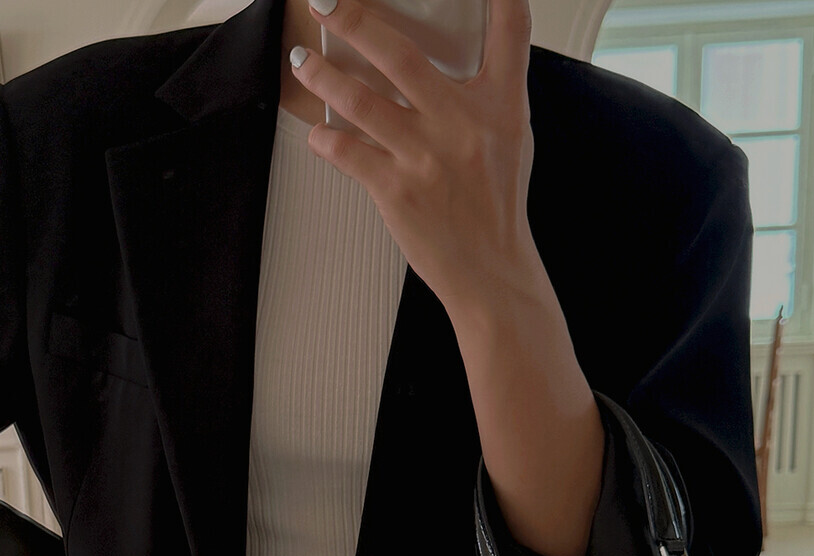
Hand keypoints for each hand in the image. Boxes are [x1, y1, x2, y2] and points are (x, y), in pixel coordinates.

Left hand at [291, 0, 537, 319]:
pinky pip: (345, 152)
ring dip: (321, 75)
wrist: (490, 271)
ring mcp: (425, 157)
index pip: (511, 29)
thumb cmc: (495, 207)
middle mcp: (462, 125)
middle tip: (323, 3)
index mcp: (501, 106)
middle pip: (400, 54)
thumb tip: (448, 61)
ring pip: (358, 99)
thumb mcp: (510, 140)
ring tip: (302, 61)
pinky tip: (317, 132)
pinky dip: (324, 139)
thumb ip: (485, 97)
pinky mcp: (396, 191)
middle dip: (353, 19)